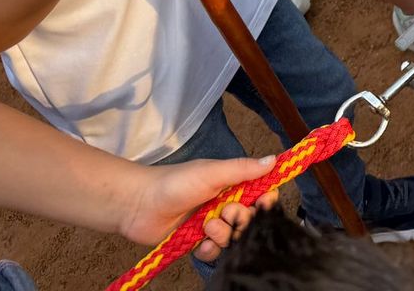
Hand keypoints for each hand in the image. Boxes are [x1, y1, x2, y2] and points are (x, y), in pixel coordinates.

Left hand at [119, 155, 279, 263]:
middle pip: (250, 219)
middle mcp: (225, 204)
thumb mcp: (212, 173)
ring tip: (206, 227)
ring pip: (233, 238)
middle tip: (224, 213)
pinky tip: (200, 242)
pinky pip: (215, 252)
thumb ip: (243, 169)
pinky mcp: (198, 242)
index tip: (264, 203)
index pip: (261, 194)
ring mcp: (212, 224)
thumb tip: (274, 160)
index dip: (266, 201)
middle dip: (241, 220)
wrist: (139, 205)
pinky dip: (210, 250)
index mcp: (232, 184)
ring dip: (223, 235)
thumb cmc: (175, 182)